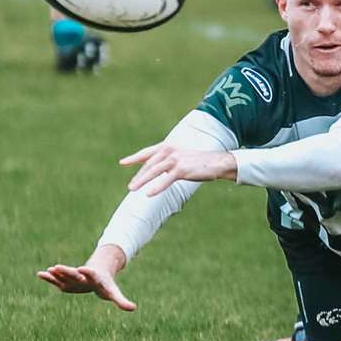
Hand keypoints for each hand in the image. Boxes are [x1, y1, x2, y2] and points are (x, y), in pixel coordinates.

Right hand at [37, 244, 134, 310]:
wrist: (98, 274)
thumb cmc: (106, 285)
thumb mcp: (113, 293)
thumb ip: (121, 300)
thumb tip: (134, 308)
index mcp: (95, 277)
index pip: (91, 273)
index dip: (88, 271)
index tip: (83, 268)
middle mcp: (83, 276)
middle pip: (75, 273)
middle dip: (67, 271)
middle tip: (58, 266)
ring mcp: (73, 277)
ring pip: (65, 274)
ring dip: (57, 273)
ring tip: (49, 270)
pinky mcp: (66, 280)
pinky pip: (57, 278)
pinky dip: (49, 277)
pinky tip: (40, 274)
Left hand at [120, 141, 236, 195]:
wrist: (218, 162)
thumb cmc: (201, 162)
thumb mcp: (183, 158)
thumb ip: (170, 162)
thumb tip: (159, 170)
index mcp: (170, 147)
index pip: (148, 152)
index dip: (135, 158)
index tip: (123, 162)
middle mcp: (171, 151)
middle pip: (149, 164)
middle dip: (139, 176)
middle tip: (130, 187)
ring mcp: (176, 159)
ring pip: (153, 171)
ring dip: (142, 181)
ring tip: (132, 189)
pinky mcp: (182, 169)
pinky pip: (165, 180)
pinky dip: (156, 187)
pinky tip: (148, 194)